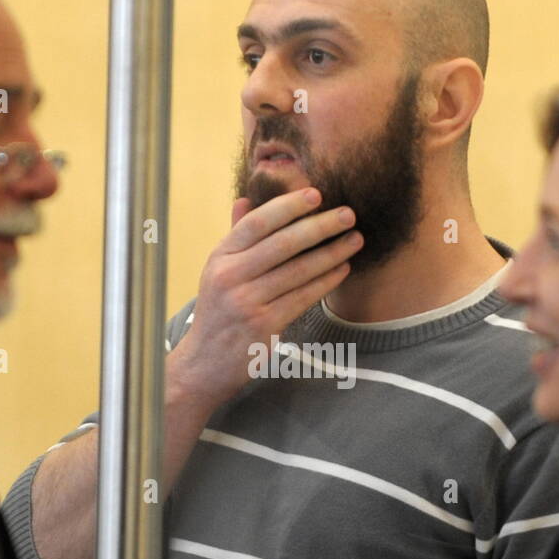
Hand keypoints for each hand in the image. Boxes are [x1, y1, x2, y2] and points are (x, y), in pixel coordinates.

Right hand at [169, 188, 362, 406]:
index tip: (316, 194)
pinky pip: (303, 297)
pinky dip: (326, 281)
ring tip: (355, 240)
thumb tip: (245, 199)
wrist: (204, 363)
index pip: (257, 223)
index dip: (288, 206)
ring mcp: (247, 302)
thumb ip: (235, 237)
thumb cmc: (218, 312)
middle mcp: (230, 276)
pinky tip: (342, 269)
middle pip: (283, 243)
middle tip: (349, 215)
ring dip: (332, 253)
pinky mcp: (264, 326)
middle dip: (320, 226)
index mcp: (220, 257)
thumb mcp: (217, 271)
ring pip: (298, 271)